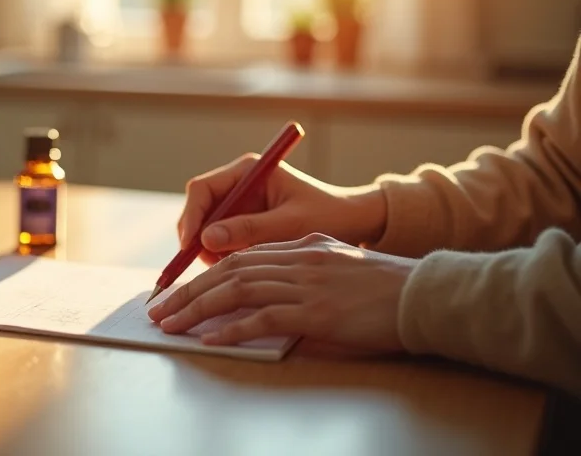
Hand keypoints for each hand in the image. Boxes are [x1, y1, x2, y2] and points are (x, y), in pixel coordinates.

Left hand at [147, 233, 415, 351]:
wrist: (427, 296)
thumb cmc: (386, 288)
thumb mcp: (341, 263)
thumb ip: (305, 263)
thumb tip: (274, 281)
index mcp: (302, 247)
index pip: (240, 255)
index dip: (204, 273)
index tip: (179, 291)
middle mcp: (299, 260)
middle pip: (230, 271)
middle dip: (188, 291)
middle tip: (159, 310)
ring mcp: (307, 285)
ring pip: (238, 291)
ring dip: (198, 310)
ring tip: (171, 325)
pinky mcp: (318, 312)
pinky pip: (264, 319)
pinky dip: (233, 329)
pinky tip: (211, 339)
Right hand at [179, 154, 387, 263]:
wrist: (354, 222)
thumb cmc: (328, 216)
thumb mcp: (290, 224)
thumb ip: (249, 229)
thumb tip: (205, 239)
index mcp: (249, 170)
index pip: (202, 189)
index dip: (191, 217)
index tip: (191, 245)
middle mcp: (239, 183)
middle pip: (199, 209)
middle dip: (198, 238)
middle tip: (207, 265)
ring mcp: (240, 203)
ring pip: (207, 227)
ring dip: (211, 249)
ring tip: (233, 267)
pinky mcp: (245, 221)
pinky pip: (221, 238)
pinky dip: (224, 254)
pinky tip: (242, 266)